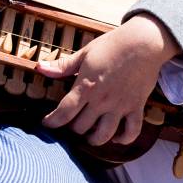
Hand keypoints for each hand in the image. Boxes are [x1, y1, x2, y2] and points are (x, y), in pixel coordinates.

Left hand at [38, 15, 180, 146]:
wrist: (143, 42)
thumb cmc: (112, 45)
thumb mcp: (84, 54)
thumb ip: (62, 66)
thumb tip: (39, 68)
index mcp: (86, 86)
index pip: (64, 112)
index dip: (53, 122)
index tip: (47, 124)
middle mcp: (102, 100)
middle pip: (81, 126)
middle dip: (73, 128)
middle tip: (72, 123)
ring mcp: (120, 105)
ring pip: (103, 134)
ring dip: (94, 139)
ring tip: (90, 136)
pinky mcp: (136, 107)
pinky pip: (131, 131)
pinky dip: (124, 139)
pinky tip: (116, 138)